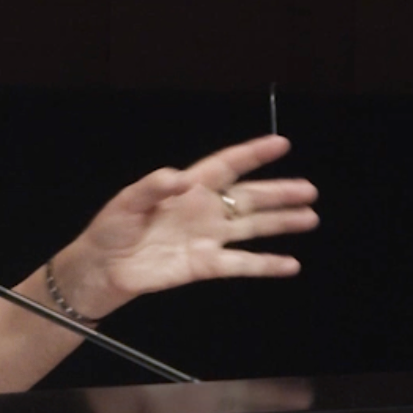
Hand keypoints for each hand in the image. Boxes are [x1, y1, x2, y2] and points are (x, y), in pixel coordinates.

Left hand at [59, 135, 317, 316]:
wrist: (102, 268)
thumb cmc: (112, 229)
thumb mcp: (127, 201)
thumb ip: (154, 187)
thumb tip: (180, 178)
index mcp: (188, 188)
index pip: (227, 166)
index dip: (253, 154)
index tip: (281, 144)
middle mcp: (204, 210)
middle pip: (248, 198)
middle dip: (279, 193)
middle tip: (309, 190)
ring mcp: (208, 238)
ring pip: (252, 227)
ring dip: (280, 222)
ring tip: (309, 218)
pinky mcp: (205, 265)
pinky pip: (241, 263)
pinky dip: (266, 264)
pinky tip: (290, 264)